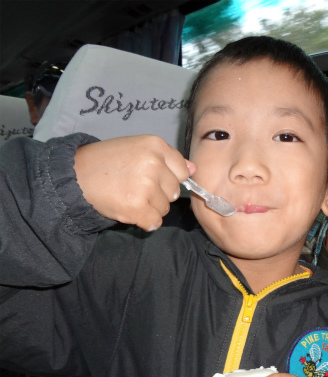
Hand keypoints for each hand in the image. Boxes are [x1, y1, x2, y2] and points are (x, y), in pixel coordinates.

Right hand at [74, 135, 193, 230]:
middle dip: (158, 193)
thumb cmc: (108, 161)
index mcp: (155, 145)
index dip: (168, 177)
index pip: (183, 170)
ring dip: (149, 207)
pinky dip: (144, 221)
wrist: (75, 175)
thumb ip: (168, 158)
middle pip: (174, 191)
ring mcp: (145, 186)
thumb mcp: (138, 148)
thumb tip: (193, 169)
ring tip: (128, 195)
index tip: (151, 176)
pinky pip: (154, 222)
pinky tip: (130, 210)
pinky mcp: (136, 207)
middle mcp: (153, 164)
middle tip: (134, 186)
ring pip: (164, 208)